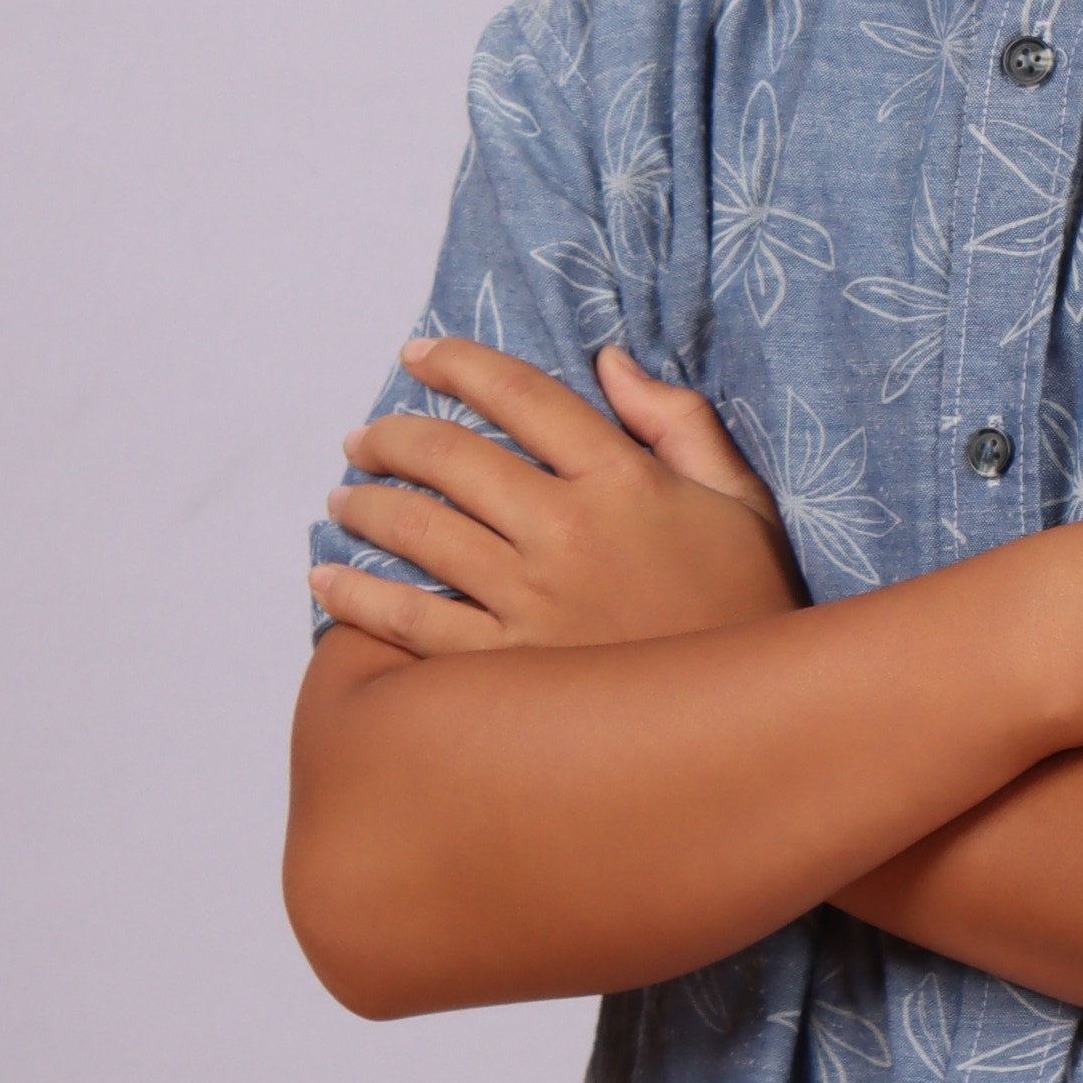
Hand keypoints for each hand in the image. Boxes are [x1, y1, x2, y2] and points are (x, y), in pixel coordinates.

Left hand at [313, 337, 804, 658]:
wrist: (756, 728)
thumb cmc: (749, 607)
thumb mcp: (739, 500)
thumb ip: (678, 419)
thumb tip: (608, 361)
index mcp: (625, 478)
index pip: (522, 395)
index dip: (460, 363)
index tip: (418, 354)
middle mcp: (569, 530)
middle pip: (452, 457)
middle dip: (392, 437)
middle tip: (364, 441)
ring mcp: (533, 602)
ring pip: (419, 531)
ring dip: (365, 506)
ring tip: (344, 499)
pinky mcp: (508, 670)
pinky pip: (410, 622)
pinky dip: (356, 598)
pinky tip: (327, 581)